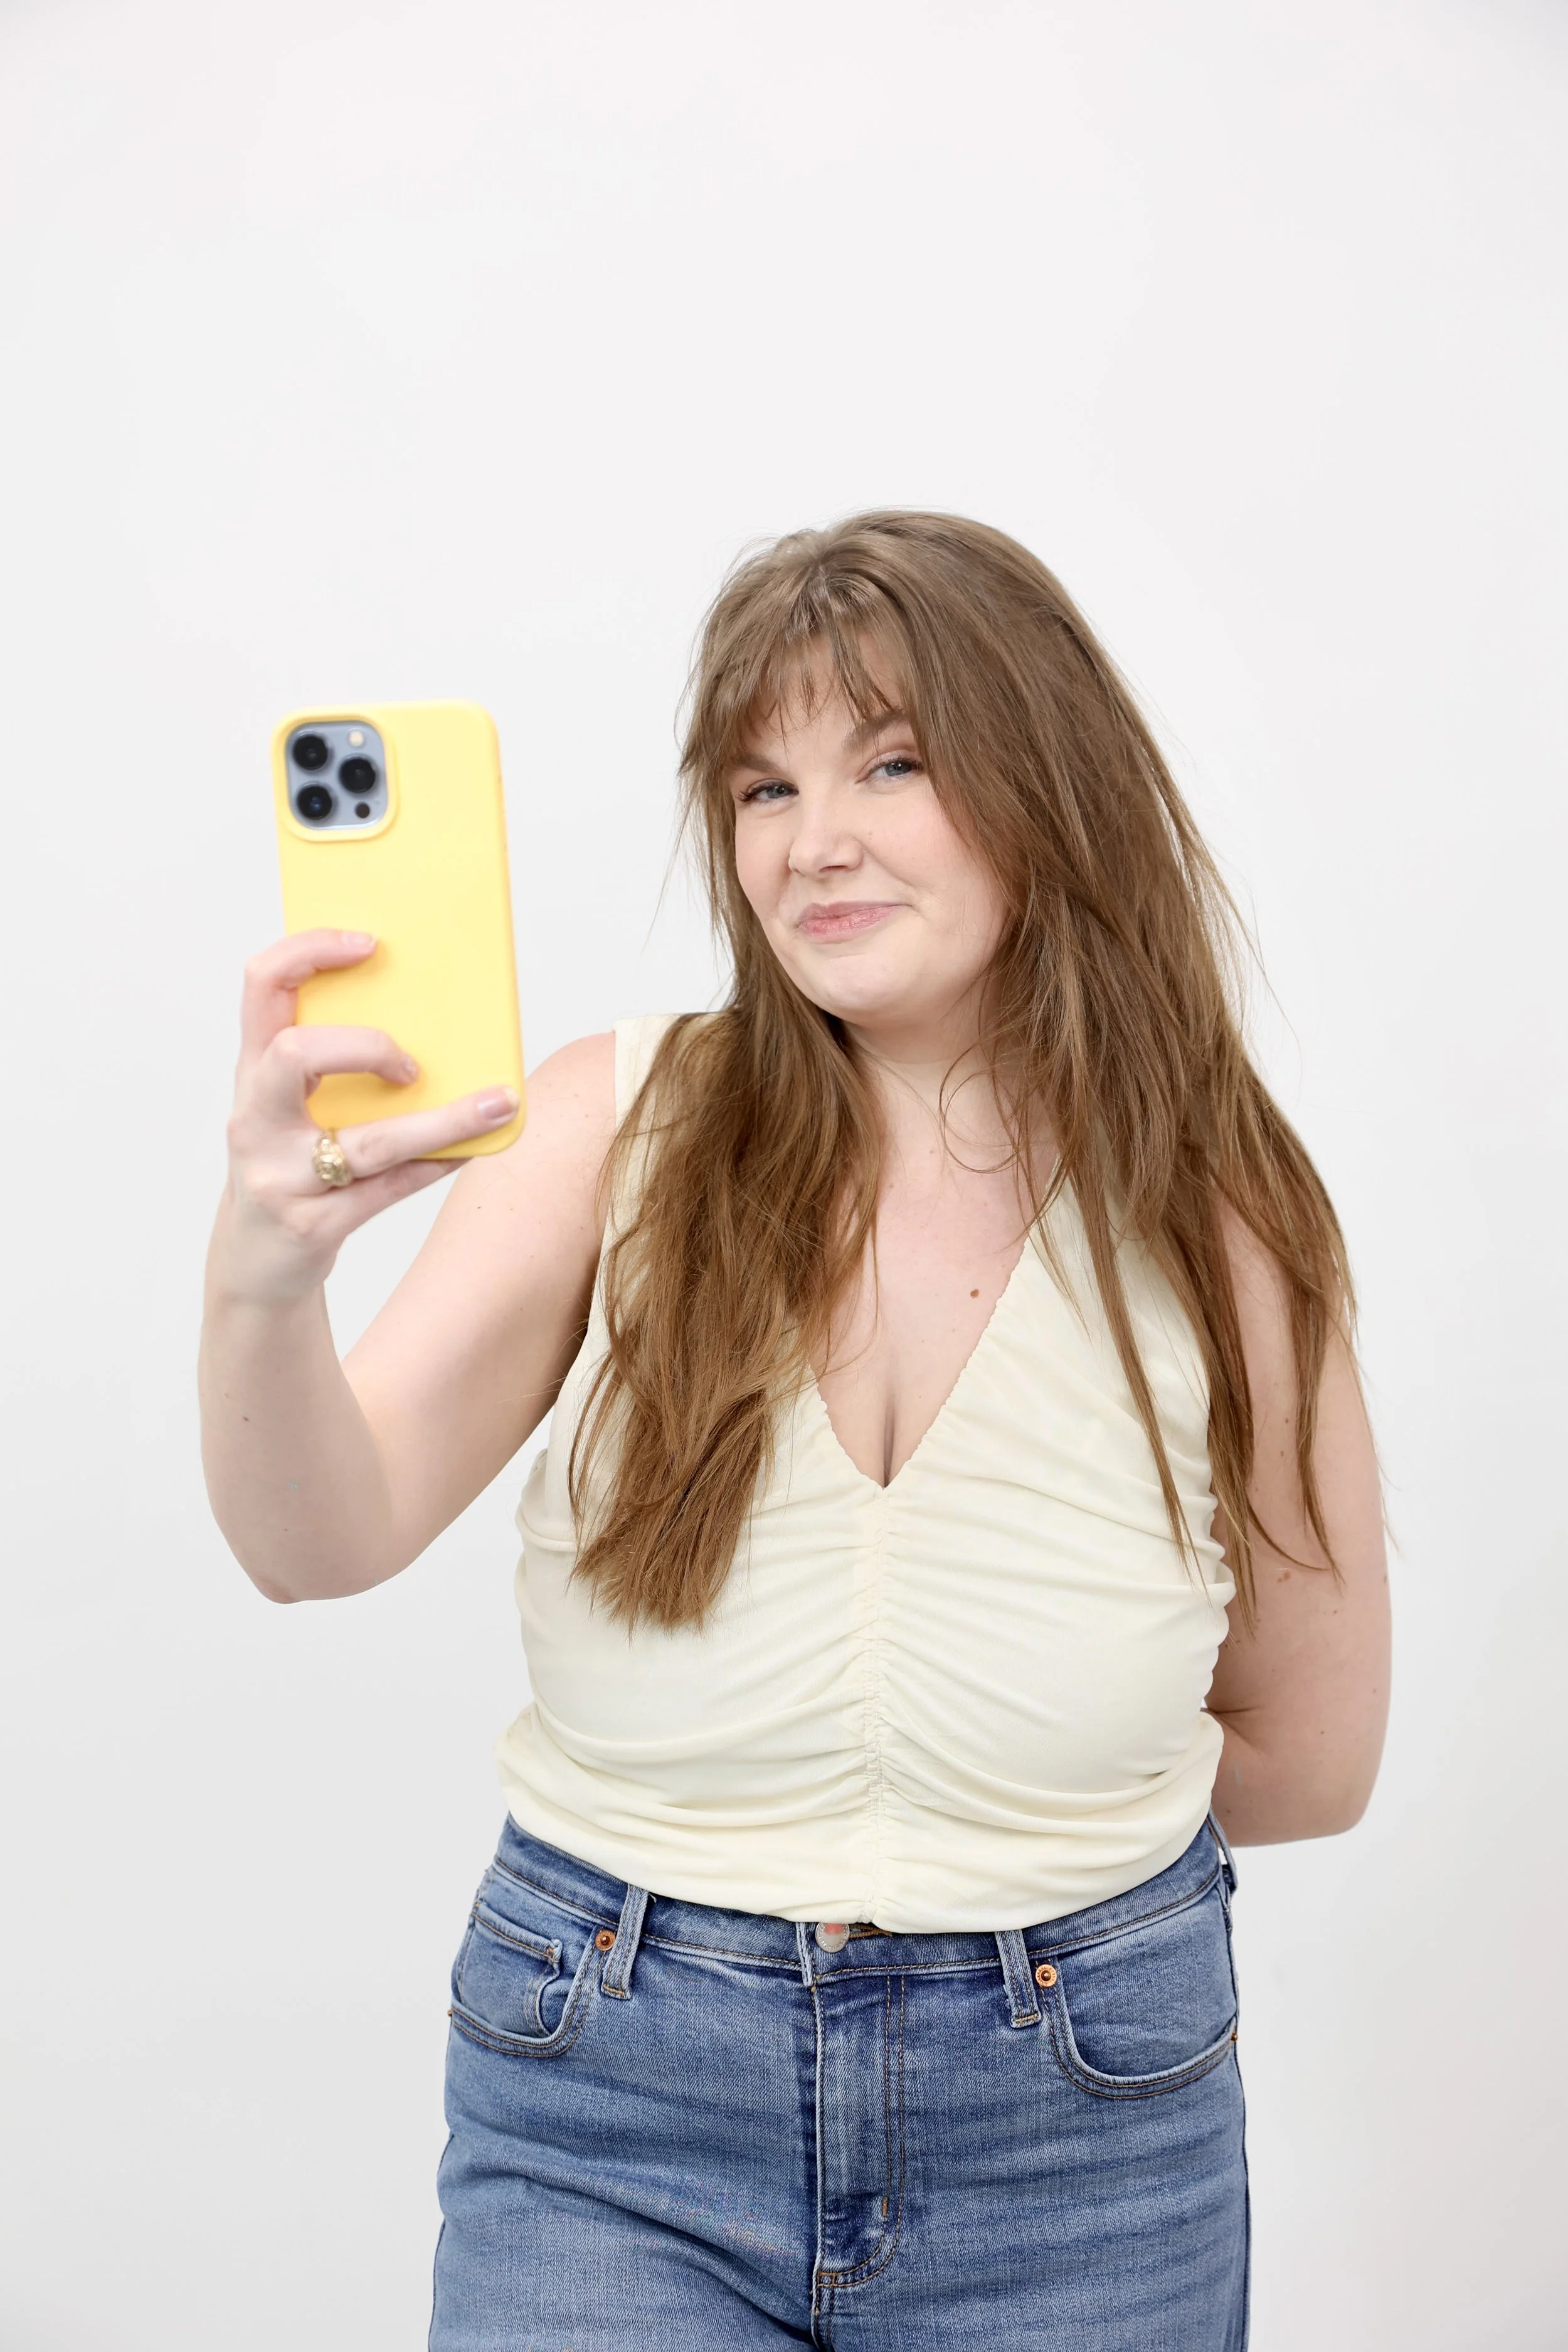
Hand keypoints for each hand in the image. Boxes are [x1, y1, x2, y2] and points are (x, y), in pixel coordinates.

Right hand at [211, 930, 519, 1303]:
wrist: (253, 1264)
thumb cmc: (289, 1164)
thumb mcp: (292, 1107)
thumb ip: (333, 1063)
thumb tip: (434, 1018)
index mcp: (252, 1070)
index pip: (261, 985)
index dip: (309, 952)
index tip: (369, 944)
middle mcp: (256, 1118)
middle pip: (295, 1054)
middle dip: (365, 1045)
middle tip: (412, 1064)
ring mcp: (279, 1175)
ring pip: (368, 1142)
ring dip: (442, 1122)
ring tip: (497, 1103)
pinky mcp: (311, 1226)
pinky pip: (389, 1190)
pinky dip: (437, 1165)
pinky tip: (475, 1149)